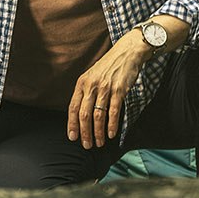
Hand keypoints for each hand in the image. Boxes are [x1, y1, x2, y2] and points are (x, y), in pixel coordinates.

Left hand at [68, 30, 152, 148]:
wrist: (126, 52)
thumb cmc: (108, 66)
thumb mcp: (91, 76)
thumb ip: (85, 92)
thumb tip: (79, 113)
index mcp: (82, 83)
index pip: (73, 107)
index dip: (72, 124)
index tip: (73, 137)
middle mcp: (91, 85)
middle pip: (84, 115)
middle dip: (85, 133)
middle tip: (87, 145)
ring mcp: (105, 87)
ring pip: (98, 116)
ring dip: (98, 132)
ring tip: (99, 143)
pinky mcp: (119, 90)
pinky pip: (113, 111)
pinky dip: (112, 125)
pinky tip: (111, 134)